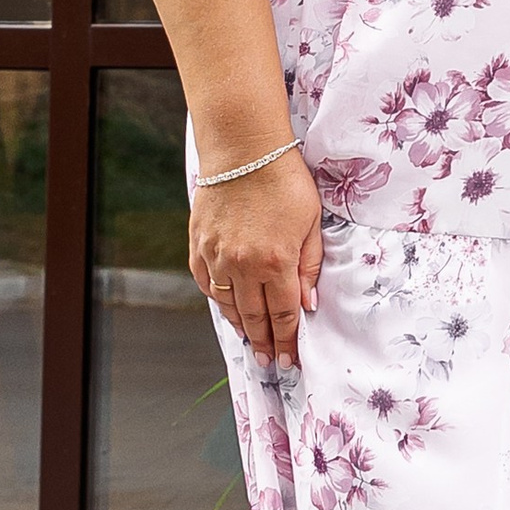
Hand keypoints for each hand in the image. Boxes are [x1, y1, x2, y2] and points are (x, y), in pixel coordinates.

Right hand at [189, 146, 322, 364]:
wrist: (244, 149)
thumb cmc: (285, 180)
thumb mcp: (311, 223)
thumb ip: (309, 266)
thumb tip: (308, 303)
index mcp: (277, 262)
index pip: (284, 315)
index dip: (287, 341)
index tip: (289, 360)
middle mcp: (243, 265)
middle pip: (254, 317)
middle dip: (264, 343)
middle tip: (270, 361)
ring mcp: (216, 256)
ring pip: (227, 305)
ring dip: (240, 326)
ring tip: (251, 340)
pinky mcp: (198, 245)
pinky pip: (206, 283)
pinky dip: (217, 299)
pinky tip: (228, 307)